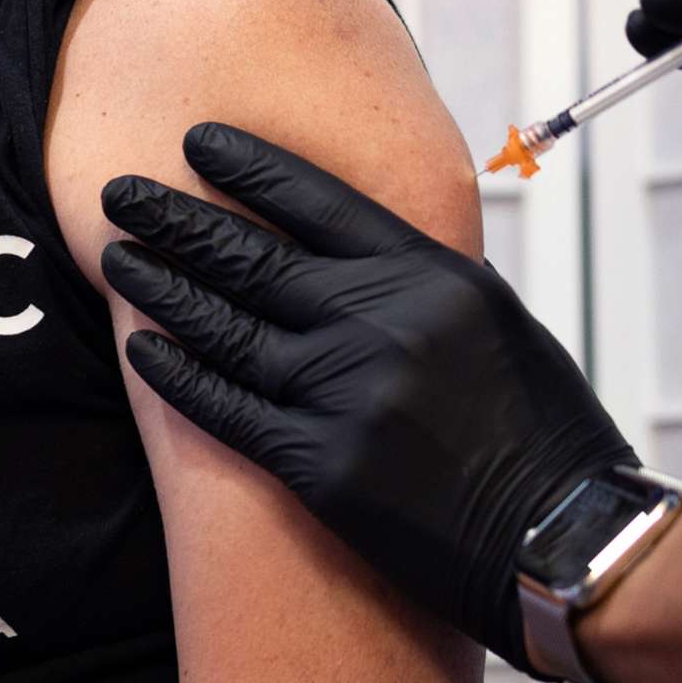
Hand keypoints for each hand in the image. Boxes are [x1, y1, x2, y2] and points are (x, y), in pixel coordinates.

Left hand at [101, 122, 637, 670]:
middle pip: (253, 258)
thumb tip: (353, 249)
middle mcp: (382, 325)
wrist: (565, 538)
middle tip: (120, 193)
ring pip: (226, 328)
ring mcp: (346, 396)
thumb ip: (423, 282)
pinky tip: (141, 348)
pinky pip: (228, 410)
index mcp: (434, 277)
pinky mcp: (321, 468)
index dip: (250, 169)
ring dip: (162, 289)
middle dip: (176, 220)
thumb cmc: (543, 434)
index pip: (319, 202)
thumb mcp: (497, 326)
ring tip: (116, 259)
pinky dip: (179, 375)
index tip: (198, 144)